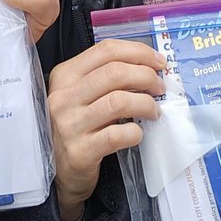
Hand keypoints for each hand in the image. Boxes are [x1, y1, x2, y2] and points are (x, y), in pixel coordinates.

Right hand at [47, 39, 164, 220]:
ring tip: (153, 111)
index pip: (105, 50)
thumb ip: (106, 78)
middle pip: (114, 73)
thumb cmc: (78, 124)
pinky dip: (135, 132)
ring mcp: (70, 124)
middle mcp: (64, 96)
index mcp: (65, 75)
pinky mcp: (80, 151)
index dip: (138, 52)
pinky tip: (137, 133)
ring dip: (145, 103)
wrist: (60, 169)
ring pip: (118, 101)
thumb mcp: (82, 94)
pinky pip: (117, 135)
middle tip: (159, 87)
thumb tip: (149, 65)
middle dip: (146, 76)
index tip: (158, 62)